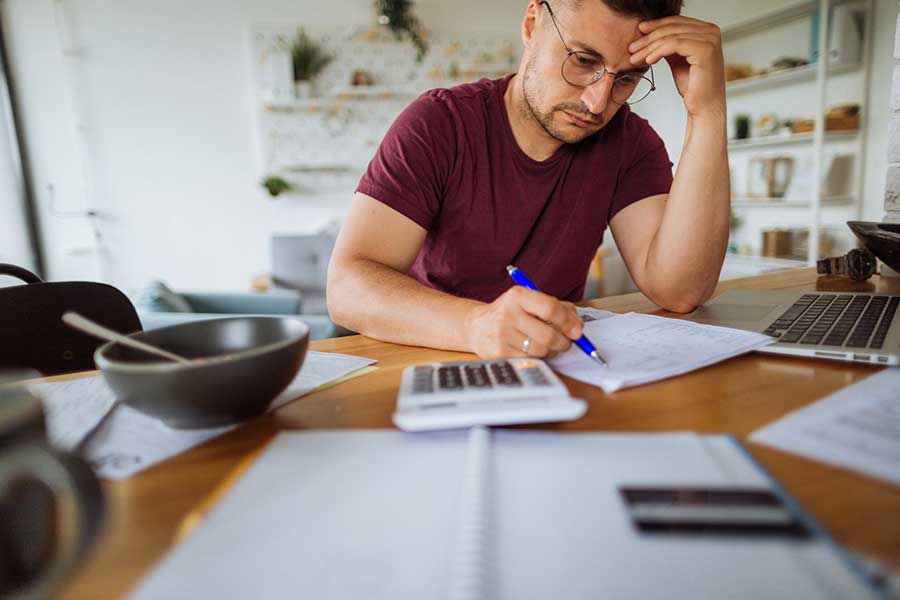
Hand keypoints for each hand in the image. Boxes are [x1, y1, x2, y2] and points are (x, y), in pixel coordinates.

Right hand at [464, 286, 583, 358]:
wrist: (477, 326)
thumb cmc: (511, 313)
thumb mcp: (530, 302)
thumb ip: (556, 308)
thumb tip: (578, 325)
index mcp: (518, 295)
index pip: (550, 308)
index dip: (568, 322)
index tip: (577, 331)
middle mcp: (508, 313)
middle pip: (548, 335)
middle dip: (564, 342)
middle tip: (566, 343)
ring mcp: (502, 334)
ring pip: (541, 350)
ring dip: (551, 351)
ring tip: (547, 345)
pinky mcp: (499, 352)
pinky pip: (530, 360)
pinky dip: (538, 358)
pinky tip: (533, 350)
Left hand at [627, 16, 725, 119]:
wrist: (704, 106)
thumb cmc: (693, 86)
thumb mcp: (677, 59)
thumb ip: (669, 45)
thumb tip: (650, 34)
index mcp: (706, 30)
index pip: (676, 21)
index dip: (655, 25)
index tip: (638, 32)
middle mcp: (711, 31)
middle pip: (672, 27)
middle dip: (648, 38)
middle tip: (632, 47)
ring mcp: (710, 39)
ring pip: (671, 36)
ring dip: (649, 47)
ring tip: (635, 57)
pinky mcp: (705, 50)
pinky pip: (674, 45)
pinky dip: (658, 51)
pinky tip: (648, 60)